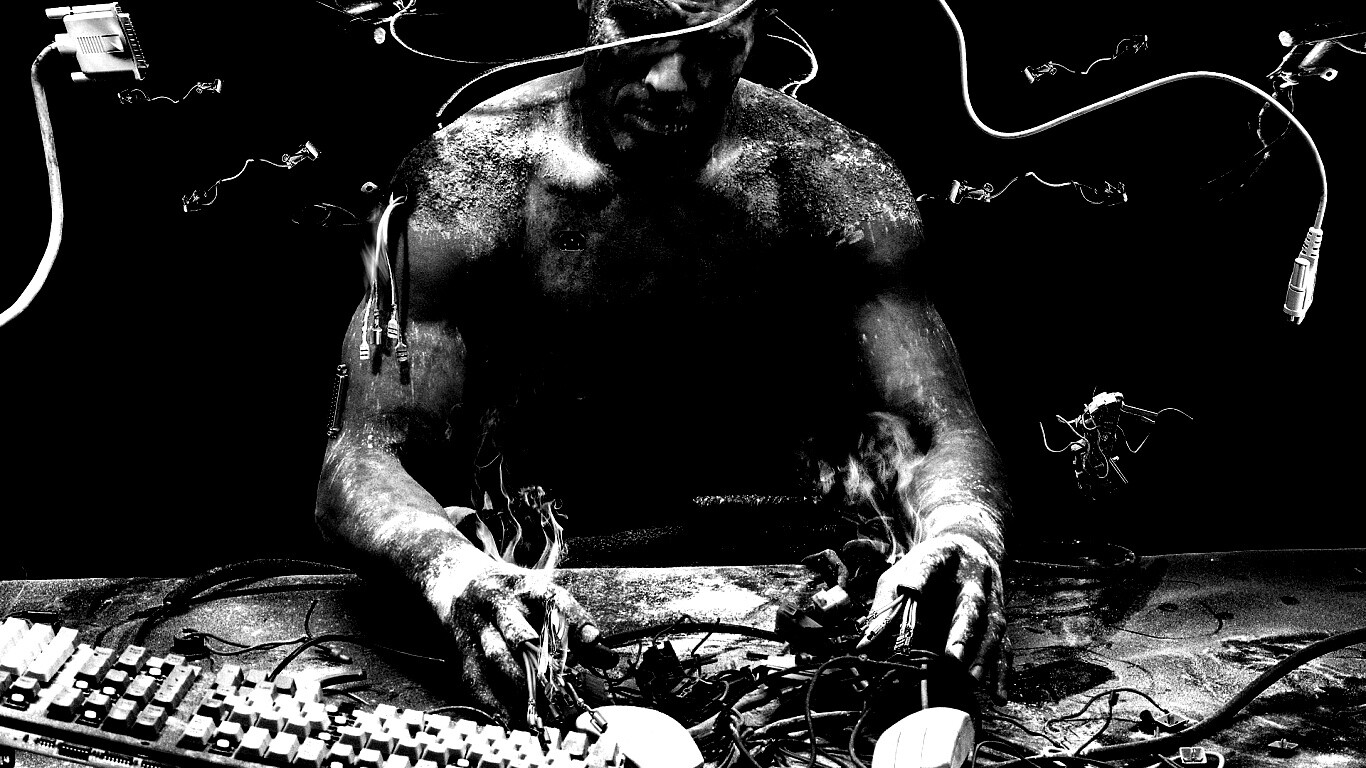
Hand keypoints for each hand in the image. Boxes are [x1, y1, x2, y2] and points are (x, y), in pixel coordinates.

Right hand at [434, 558, 599, 723]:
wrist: (454, 578)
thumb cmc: (511, 595)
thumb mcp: (540, 596)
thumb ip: (574, 625)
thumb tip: (608, 659)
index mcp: (526, 586)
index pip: (554, 599)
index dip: (575, 620)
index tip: (594, 642)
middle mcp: (500, 603)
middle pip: (519, 632)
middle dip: (542, 662)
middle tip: (563, 686)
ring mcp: (478, 625)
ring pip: (496, 657)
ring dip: (520, 685)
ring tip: (541, 708)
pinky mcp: (462, 647)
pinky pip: (475, 676)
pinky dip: (491, 699)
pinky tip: (509, 717)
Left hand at [856, 533, 1006, 699]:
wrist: (970, 547)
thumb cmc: (929, 566)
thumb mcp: (902, 572)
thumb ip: (885, 603)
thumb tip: (864, 645)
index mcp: (944, 557)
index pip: (930, 565)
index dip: (919, 577)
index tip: (907, 589)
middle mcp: (974, 578)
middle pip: (972, 605)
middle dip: (963, 631)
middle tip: (953, 658)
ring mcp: (992, 599)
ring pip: (993, 628)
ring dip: (984, 655)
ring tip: (971, 679)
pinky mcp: (999, 620)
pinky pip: (1005, 647)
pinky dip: (1002, 673)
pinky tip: (998, 696)